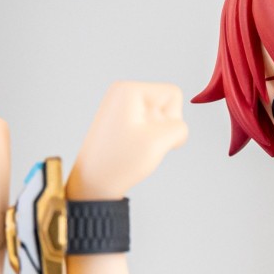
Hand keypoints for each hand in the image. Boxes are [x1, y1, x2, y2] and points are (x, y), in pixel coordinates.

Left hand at [69, 82, 188, 201]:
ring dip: (154, 135)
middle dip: (162, 127)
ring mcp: (119, 107)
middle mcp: (122, 92)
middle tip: (141, 144)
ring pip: (157, 116)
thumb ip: (180, 127)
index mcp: (129, 90)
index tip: (153, 135)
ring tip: (135, 148)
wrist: (94, 183)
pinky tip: (131, 150)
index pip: (173, 93)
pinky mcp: (119, 120)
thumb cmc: (120, 162)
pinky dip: (146, 139)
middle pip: (165, 104)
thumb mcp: (160, 141)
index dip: (173, 118)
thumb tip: (178, 128)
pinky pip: (147, 124)